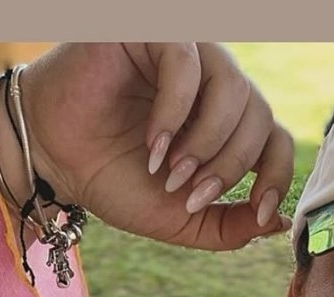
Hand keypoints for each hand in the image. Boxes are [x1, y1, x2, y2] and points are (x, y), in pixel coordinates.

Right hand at [12, 43, 293, 250]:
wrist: (56, 161)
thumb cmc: (115, 182)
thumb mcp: (182, 220)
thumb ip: (229, 226)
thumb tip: (277, 223)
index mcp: (226, 124)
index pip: (276, 138)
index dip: (276, 177)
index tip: (256, 211)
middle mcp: (213, 84)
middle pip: (259, 117)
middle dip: (229, 167)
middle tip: (189, 195)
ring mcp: (187, 55)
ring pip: (233, 89)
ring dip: (207, 143)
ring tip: (170, 173)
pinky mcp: (153, 34)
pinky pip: (187, 64)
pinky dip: (176, 111)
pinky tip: (153, 143)